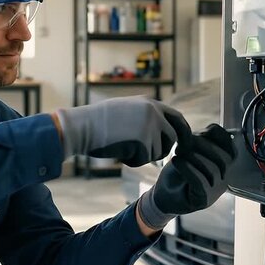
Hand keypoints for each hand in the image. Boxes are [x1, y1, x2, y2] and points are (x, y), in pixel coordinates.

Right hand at [55, 96, 190, 166]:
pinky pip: (144, 160)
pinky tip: (118, 152)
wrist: (82, 126)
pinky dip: (131, 161)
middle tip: (159, 159)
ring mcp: (150, 126)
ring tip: (123, 148)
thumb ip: (145, 116)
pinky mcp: (144, 141)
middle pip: (172, 137)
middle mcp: (154, 112)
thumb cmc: (98, 121)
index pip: (176, 117)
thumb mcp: (126, 110)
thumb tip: (159, 130)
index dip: (182, 132)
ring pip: (158, 152)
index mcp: (150, 103)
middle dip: (166, 149)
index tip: (182, 144)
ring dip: (143, 156)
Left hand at [137, 124, 236, 229]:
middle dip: (201, 145)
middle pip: (222, 158)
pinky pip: (199, 181)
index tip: (201, 133)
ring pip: (211, 170)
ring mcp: (214, 192)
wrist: (163, 198)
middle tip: (182, 145)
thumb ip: (200, 141)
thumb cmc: (176, 173)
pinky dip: (186, 168)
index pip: (231, 150)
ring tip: (177, 153)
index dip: (220, 137)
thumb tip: (209, 129)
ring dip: (192, 157)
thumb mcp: (188, 152)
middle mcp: (222, 180)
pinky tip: (175, 161)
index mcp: (222, 166)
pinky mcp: (203, 200)